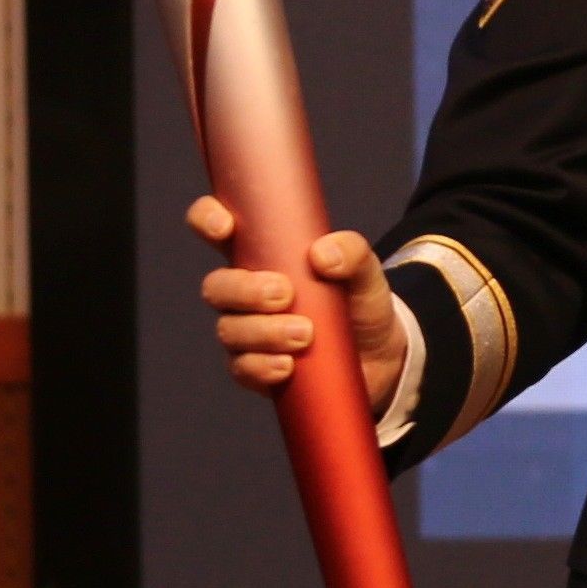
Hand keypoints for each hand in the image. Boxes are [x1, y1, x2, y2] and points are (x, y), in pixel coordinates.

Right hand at [188, 195, 409, 414]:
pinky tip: (287, 365)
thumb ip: (352, 252)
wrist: (379, 357)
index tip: (225, 227)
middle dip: (244, 290)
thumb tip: (323, 254)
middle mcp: (247, 291)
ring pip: (229, 329)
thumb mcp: (365, 271)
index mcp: (263, 254)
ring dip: (263, 331)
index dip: (207, 219)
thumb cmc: (360, 303)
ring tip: (305, 334)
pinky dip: (262, 366)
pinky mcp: (256, 368)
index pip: (218, 227)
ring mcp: (248, 330)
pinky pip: (242, 368)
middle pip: (216, 286)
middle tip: (285, 294)